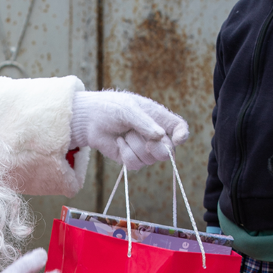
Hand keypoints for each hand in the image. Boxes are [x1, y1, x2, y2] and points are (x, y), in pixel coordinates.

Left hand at [69, 89, 188, 170]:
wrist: (90, 119)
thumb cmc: (112, 108)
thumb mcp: (129, 109)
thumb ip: (145, 122)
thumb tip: (159, 136)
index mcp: (160, 119)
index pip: (180, 129)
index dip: (182, 136)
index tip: (177, 139)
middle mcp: (156, 136)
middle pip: (168, 152)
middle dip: (155, 147)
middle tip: (142, 138)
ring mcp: (144, 149)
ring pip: (150, 159)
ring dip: (134, 146)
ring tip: (124, 133)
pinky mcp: (132, 159)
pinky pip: (136, 165)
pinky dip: (126, 153)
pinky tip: (118, 142)